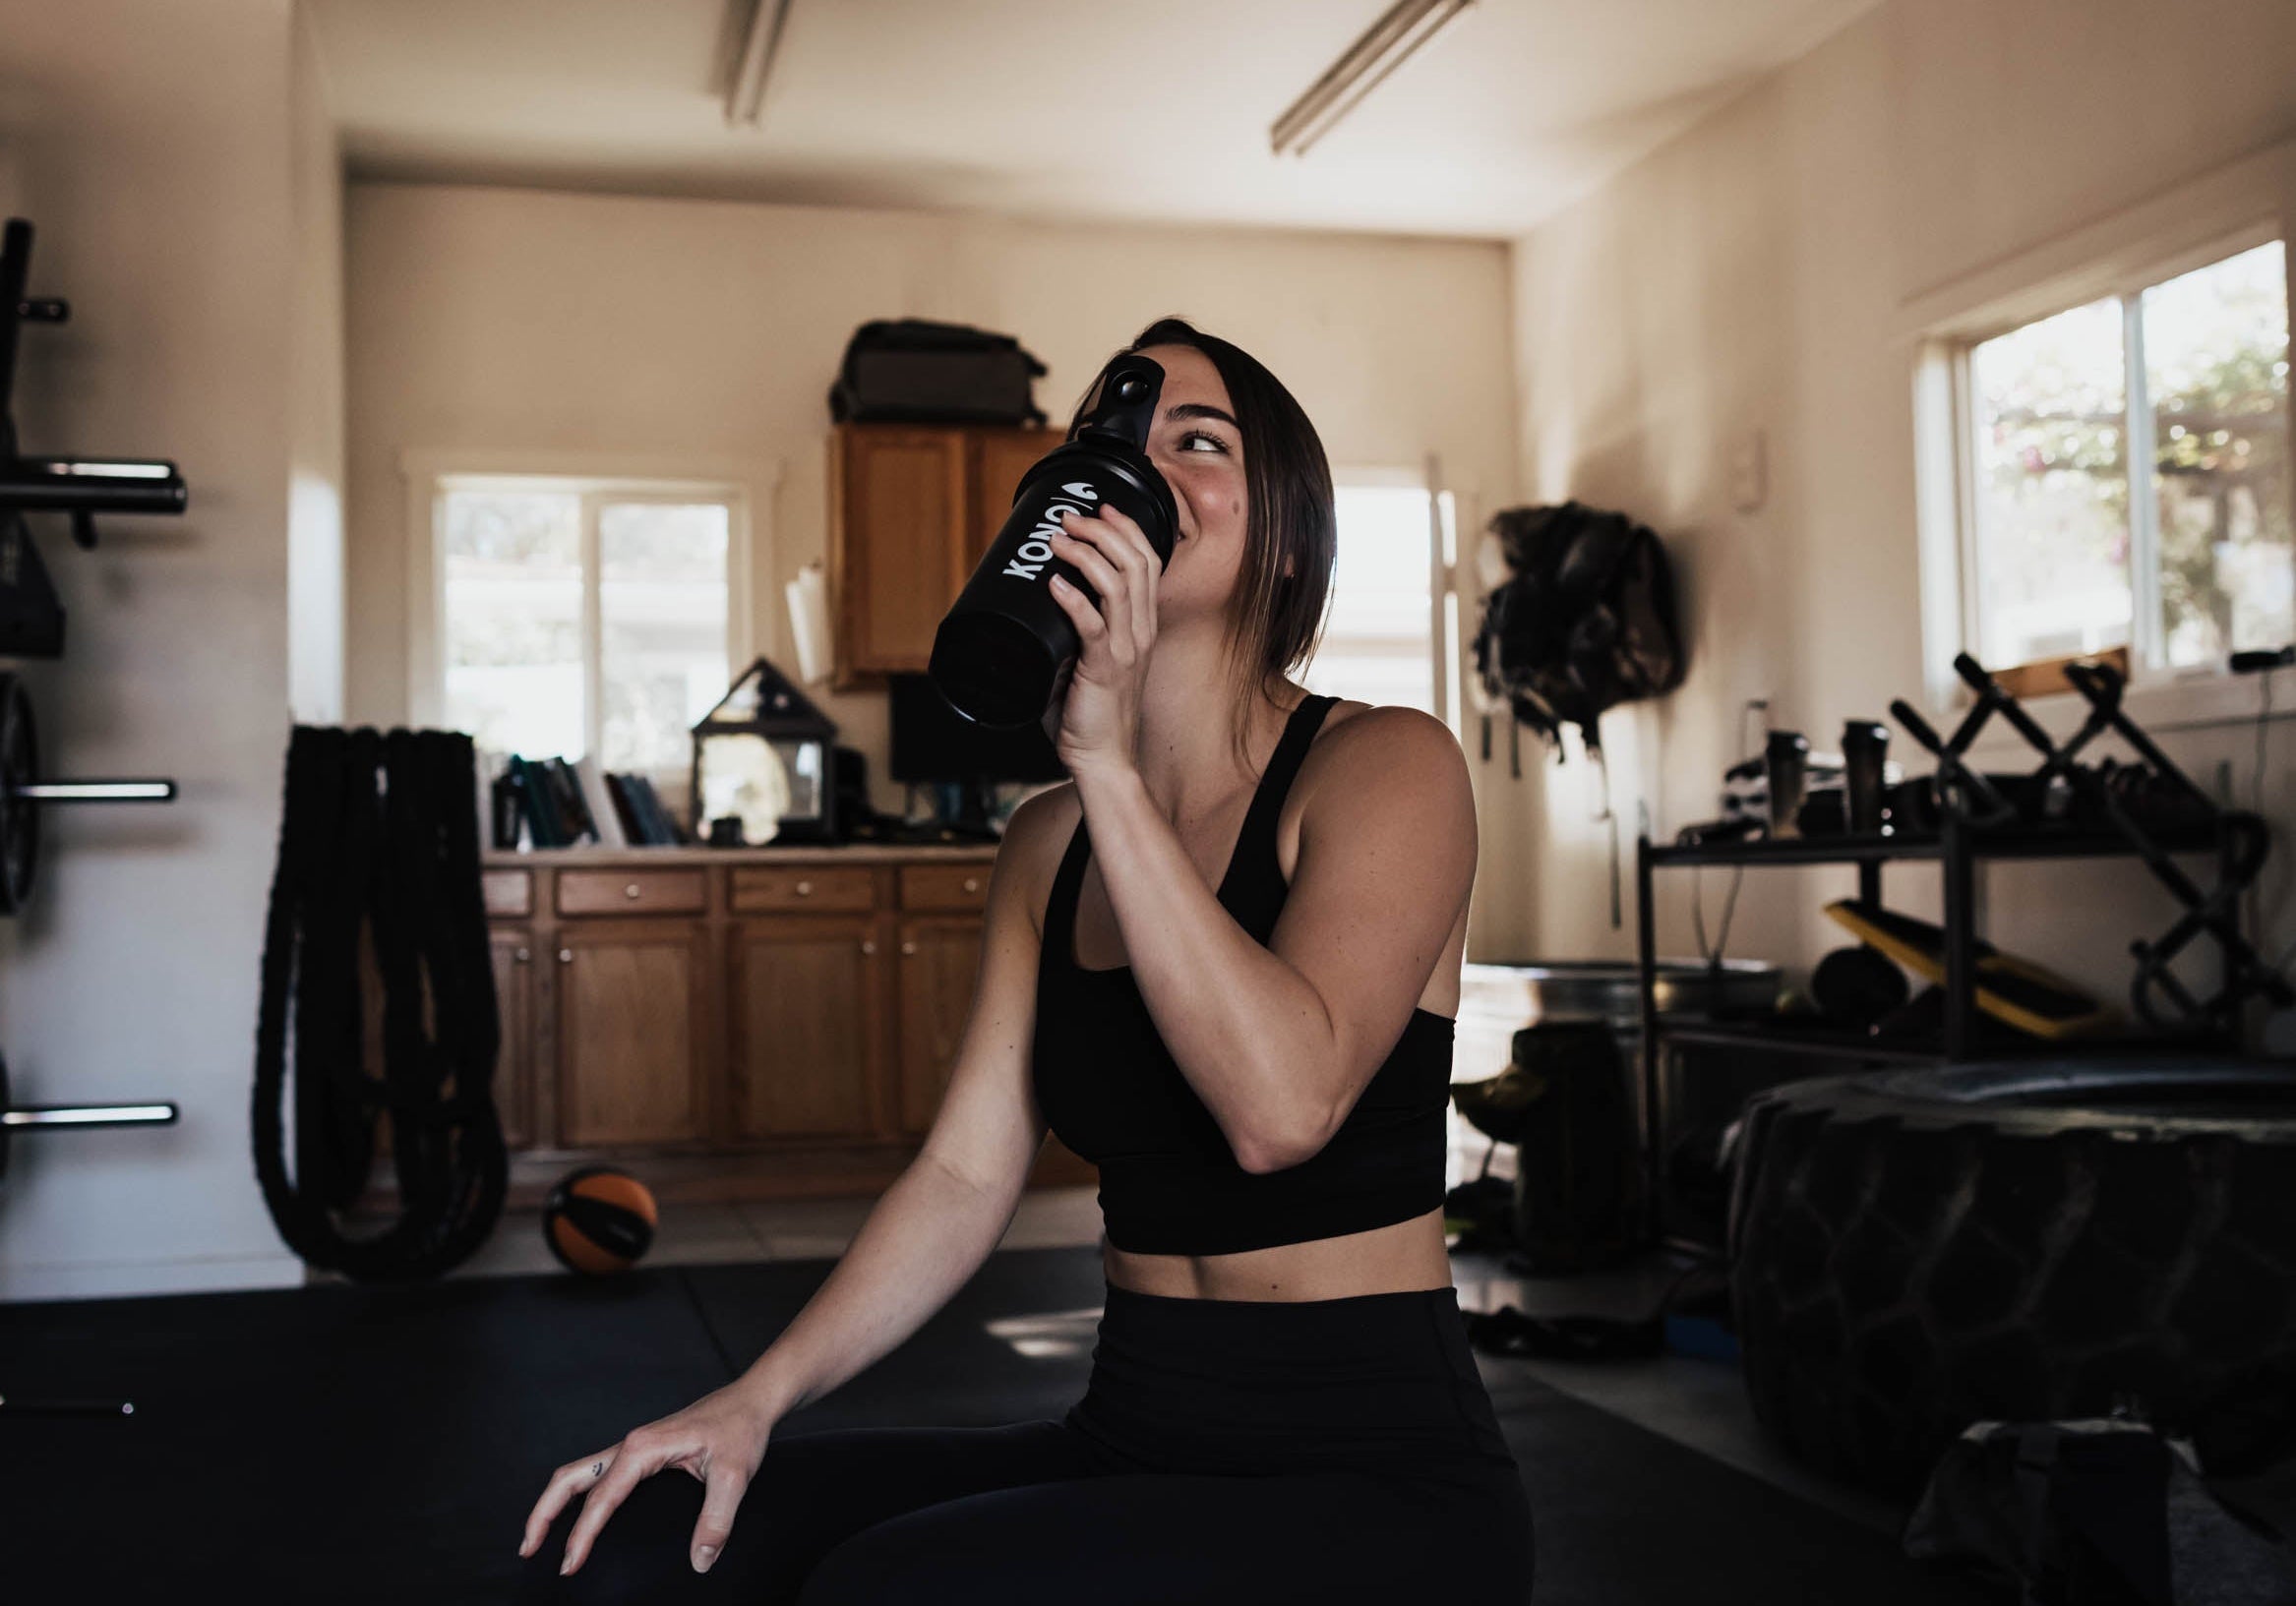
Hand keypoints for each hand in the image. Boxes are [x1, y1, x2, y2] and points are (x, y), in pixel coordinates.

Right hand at [519, 1381, 777, 1576]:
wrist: (751, 1402)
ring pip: (578, 1474)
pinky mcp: (641, 1454)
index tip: (569, 1564)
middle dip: (543, 1514)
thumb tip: (700, 1560)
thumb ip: (717, 1519)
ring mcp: (632, 1448)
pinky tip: (579, 1519)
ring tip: (537, 1540)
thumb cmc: (741, 1430)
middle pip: (569, 1478)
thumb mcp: (736, 1476)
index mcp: (643, 1448)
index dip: (582, 1534)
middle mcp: (629, 1445)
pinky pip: (597, 1476)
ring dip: (553, 1504)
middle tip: (528, 1551)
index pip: (601, 1498)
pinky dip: (576, 1498)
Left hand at [1040, 502, 1158, 779]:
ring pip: (1117, 585)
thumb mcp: (1091, 660)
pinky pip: (1092, 625)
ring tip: (1058, 540)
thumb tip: (1040, 599)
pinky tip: (1056, 583)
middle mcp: (1140, 633)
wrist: (1102, 759)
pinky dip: (1073, 599)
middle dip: (1102, 530)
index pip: (1148, 563)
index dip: (1127, 529)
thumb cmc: (1090, 712)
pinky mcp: (1103, 670)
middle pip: (1135, 563)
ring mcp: (1125, 650)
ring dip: (1086, 554)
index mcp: (1142, 627)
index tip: (1101, 509)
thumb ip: (1075, 631)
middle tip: (1069, 518)